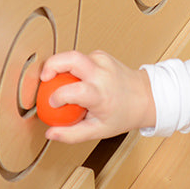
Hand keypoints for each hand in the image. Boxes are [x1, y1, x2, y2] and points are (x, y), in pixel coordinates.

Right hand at [39, 50, 155, 143]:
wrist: (145, 96)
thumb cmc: (123, 114)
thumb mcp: (98, 130)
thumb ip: (72, 134)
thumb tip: (50, 133)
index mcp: (101, 94)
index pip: (75, 90)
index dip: (58, 95)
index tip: (52, 103)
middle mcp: (101, 73)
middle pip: (71, 58)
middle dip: (51, 64)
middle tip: (44, 78)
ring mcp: (102, 60)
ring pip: (73, 56)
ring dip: (62, 66)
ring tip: (58, 81)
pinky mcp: (101, 55)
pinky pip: (80, 58)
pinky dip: (73, 67)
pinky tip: (76, 79)